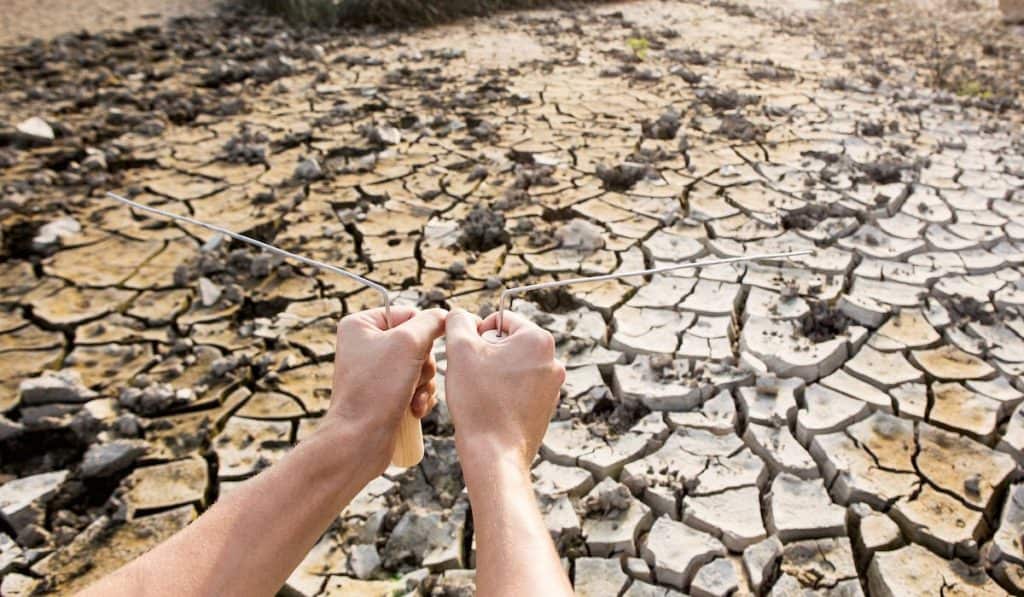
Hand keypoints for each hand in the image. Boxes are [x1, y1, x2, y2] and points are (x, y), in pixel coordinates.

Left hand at [325, 306, 445, 465]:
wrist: (360, 439)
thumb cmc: (377, 389)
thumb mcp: (408, 343)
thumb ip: (431, 321)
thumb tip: (445, 316)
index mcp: (361, 325)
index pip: (409, 313)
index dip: (424, 331)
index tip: (425, 349)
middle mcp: (365, 345)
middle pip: (417, 341)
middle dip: (424, 363)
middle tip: (414, 376)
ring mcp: (375, 372)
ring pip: (420, 366)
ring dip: (424, 382)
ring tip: (413, 396)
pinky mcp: (384, 394)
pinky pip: (416, 386)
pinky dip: (420, 397)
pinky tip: (414, 409)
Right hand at [444, 309, 565, 468]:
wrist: (494, 454)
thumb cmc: (479, 401)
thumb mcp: (460, 350)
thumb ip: (458, 321)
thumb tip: (462, 315)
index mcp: (538, 340)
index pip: (502, 319)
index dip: (477, 333)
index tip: (468, 355)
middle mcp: (553, 361)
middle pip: (509, 343)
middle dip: (487, 354)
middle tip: (472, 374)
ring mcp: (553, 387)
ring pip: (513, 366)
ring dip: (494, 373)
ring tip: (481, 393)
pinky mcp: (546, 407)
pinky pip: (519, 389)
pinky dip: (503, 393)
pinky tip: (491, 408)